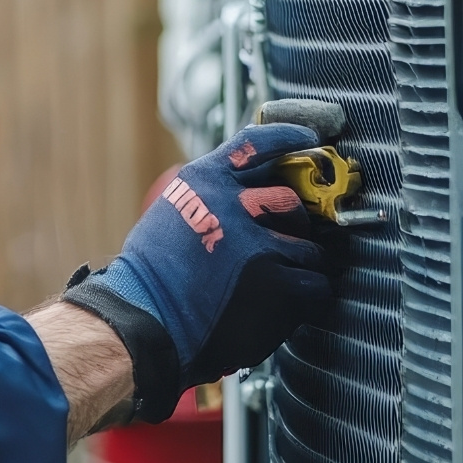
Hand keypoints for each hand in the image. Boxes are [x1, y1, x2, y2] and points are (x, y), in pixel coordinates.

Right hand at [62, 123, 337, 421]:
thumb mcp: (172, 214)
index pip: (257, 144)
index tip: (309, 140)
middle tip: (274, 249)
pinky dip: (303, 299)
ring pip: (309, 250)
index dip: (289, 139)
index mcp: (202, 183)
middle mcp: (233, 206)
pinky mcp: (282, 286)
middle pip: (292, 203)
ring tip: (264, 287)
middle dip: (290, 227)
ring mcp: (261, 246)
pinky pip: (317, 286)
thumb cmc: (152, 277)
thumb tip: (250, 190)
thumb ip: (210, 197)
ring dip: (294, 269)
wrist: (145, 323)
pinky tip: (277, 307)